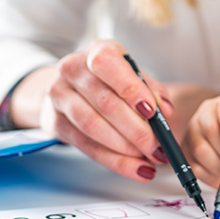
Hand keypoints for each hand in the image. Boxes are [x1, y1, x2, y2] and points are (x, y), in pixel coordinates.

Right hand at [9, 39, 173, 181]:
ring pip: (93, 127)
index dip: (131, 89)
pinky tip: (135, 167)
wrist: (68, 85)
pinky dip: (114, 161)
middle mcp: (72, 69)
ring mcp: (58, 95)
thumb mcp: (131, 74)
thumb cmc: (108, 79)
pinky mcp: (53, 122)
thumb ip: (151, 89)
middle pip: (105, 103)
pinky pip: (86, 146)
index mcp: (96, 51)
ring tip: (149, 159)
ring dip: (125, 149)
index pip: (108, 65)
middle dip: (137, 130)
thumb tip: (165, 112)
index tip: (153, 112)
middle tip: (158, 147)